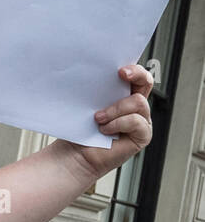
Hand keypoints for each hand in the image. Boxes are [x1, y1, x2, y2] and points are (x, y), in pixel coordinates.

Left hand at [64, 64, 153, 180]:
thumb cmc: (79, 129)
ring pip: (138, 103)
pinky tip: (104, 129)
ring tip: (98, 118)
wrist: (76, 153)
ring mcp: (141, 120)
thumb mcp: (85, 104)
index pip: (135, 75)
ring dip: (116, 109)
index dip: (134, 68)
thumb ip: (93, 89)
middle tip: (121, 74)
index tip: (120, 68)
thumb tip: (86, 70)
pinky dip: (118, 124)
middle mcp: (135, 105)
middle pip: (146, 82)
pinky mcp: (142, 135)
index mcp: (122, 94)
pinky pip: (136, 122)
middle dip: (137, 75)